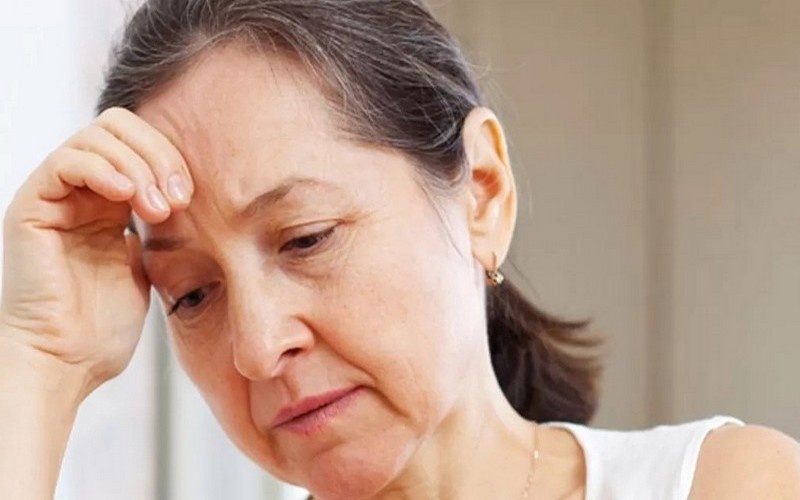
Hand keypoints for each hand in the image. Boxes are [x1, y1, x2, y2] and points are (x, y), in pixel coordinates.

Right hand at [0, 107, 191, 396]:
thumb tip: (184, 197)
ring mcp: (54, 196)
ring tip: (157, 209)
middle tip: (178, 199)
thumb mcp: (148, 267)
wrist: (65, 362)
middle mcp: (79, 192)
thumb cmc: (104, 328)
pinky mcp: (32, 207)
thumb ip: (159, 228)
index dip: (170, 160)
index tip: (191, 199)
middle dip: (159, 156)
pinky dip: (105, 169)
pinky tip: (128, 198)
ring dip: (138, 165)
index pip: (141, 144)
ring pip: (97, 137)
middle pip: (121, 128)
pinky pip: (67, 161)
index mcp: (108, 203)